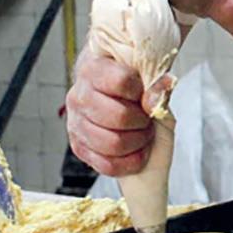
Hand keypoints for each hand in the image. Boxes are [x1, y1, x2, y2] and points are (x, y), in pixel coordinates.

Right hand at [67, 48, 155, 176]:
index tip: (145, 93)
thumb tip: (153, 100)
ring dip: (137, 142)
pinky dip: (129, 161)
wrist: (117, 98)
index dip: (141, 91)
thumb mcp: (151, 78)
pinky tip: (138, 151)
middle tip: (148, 119)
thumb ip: (157, 85)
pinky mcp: (79, 146)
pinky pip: (106, 164)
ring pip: (112, 143)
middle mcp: (79, 95)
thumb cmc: (134, 85)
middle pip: (118, 116)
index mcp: (94, 68)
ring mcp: (75, 123)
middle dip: (142, 121)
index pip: (122, 81)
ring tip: (144, 133)